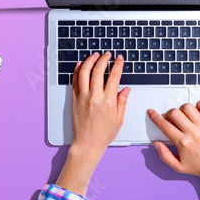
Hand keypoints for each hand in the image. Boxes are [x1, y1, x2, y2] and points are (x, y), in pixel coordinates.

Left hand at [55, 51, 129, 195]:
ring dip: (90, 61)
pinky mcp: (74, 100)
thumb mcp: (118, 119)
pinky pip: (75, 81)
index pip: (114, 76)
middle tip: (107, 55)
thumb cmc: (103, 134)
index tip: (119, 59)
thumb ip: (122, 102)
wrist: (87, 144)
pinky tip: (81, 64)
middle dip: (104, 59)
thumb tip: (125, 89)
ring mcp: (82, 97)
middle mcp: (94, 97)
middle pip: (98, 70)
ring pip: (84, 72)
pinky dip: (77, 70)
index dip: (117, 65)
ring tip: (95, 56)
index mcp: (108, 101)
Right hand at [149, 102, 199, 199]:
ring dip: (182, 109)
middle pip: (174, 113)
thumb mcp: (178, 166)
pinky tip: (197, 111)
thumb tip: (157, 144)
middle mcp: (193, 133)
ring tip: (184, 116)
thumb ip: (164, 155)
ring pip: (188, 107)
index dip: (155, 117)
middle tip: (172, 119)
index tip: (152, 112)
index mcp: (183, 143)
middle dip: (169, 114)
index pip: (164, 125)